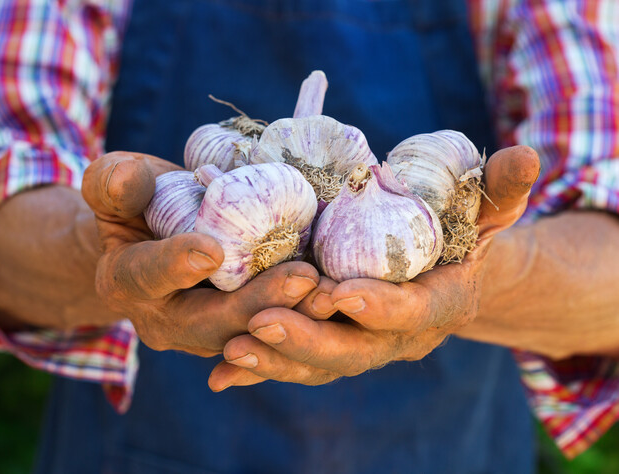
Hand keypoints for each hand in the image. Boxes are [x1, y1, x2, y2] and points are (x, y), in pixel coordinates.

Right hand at [82, 152, 322, 355]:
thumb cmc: (137, 204)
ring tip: (331, 293)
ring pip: (252, 334)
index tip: (211, 251)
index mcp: (128, 282)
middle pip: (213, 322)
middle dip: (258, 304)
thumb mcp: (115, 185)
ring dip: (295, 318)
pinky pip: (275, 330)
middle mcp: (169, 320)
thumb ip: (113, 182)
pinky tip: (339, 297)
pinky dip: (305, 316)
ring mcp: (210, 331)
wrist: (158, 236)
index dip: (176, 265)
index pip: (148, 276)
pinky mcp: (244, 327)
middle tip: (302, 279)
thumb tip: (128, 178)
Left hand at [208, 145, 540, 388]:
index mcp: (437, 304)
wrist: (444, 270)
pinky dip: (262, 368)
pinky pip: (296, 363)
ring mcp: (363, 346)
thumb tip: (526, 153)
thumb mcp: (485, 208)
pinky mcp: (332, 345)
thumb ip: (499, 188)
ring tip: (231, 350)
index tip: (340, 294)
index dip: (381, 308)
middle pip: (355, 351)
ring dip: (276, 361)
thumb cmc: (461, 232)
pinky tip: (221, 371)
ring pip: (320, 366)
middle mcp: (398, 336)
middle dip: (310, 341)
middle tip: (263, 322)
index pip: (413, 313)